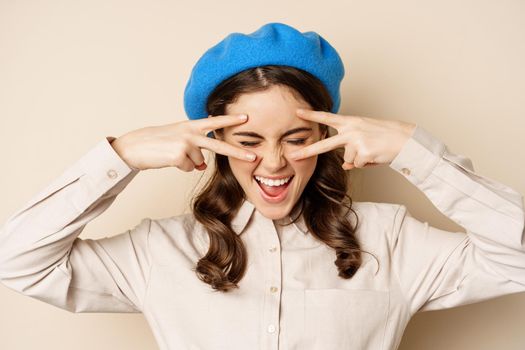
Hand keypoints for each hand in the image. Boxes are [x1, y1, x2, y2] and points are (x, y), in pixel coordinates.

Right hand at [110, 114, 256, 170]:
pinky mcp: (180, 156)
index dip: (230, 120)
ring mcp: (186, 144)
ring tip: (171, 154)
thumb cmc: (155, 143)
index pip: (214, 122)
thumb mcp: (177, 139)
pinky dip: (181, 168)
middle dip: (237, 152)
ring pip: (199, 163)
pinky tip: (169, 160)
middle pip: (218, 146)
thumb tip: (202, 166)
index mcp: (190, 126)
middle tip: (253, 157)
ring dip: (187, 163)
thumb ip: (193, 148)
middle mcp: (190, 133)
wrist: (134, 147)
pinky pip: (190, 169)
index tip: (246, 118)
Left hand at [288, 109, 415, 169]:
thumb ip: (351, 148)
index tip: (297, 112)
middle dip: (308, 151)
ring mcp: (356, 141)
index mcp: (350, 122)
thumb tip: (344, 165)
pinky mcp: (363, 153)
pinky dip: (367, 164)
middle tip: (292, 155)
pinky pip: (358, 165)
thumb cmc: (386, 137)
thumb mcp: (365, 138)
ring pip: (348, 160)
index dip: (311, 115)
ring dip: (360, 159)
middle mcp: (351, 130)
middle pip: (325, 144)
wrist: (405, 139)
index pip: (327, 118)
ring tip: (373, 150)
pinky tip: (376, 155)